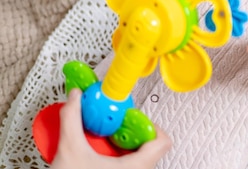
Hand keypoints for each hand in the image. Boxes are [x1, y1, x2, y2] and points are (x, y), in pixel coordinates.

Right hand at [50, 89, 170, 168]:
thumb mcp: (70, 150)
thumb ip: (72, 120)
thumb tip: (75, 99)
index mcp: (137, 167)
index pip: (162, 142)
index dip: (149, 126)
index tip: (131, 120)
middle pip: (150, 148)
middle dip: (132, 134)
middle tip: (116, 128)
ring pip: (139, 159)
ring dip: (124, 146)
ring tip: (106, 141)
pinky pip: (130, 166)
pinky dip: (119, 158)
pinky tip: (101, 156)